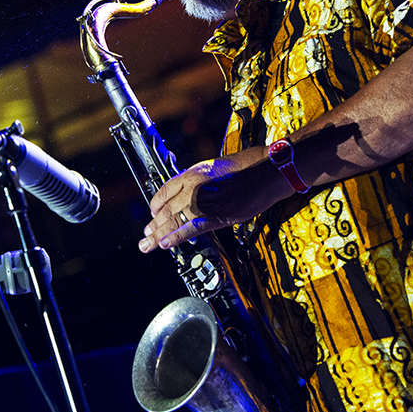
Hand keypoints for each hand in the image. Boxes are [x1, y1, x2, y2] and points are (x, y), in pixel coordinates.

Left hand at [138, 145, 294, 252]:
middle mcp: (193, 187)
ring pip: (173, 220)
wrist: (267, 171)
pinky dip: (175, 238)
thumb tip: (188, 193)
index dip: (155, 204)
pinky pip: (190, 230)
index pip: (164, 190)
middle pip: (165, 208)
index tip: (152, 213)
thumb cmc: (247, 166)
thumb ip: (198, 180)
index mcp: (192, 173)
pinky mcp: (217, 216)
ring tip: (147, 244)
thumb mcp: (215, 167)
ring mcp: (203, 202)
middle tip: (145, 235)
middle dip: (153, 223)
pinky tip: (164, 244)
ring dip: (158, 234)